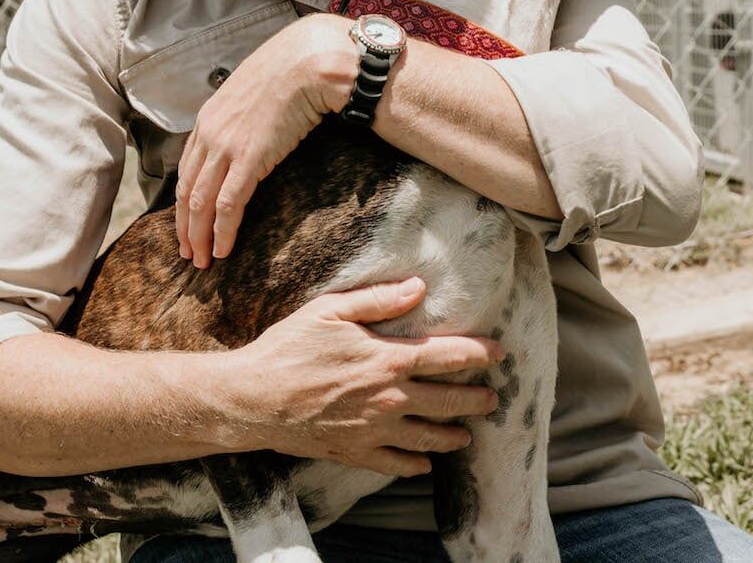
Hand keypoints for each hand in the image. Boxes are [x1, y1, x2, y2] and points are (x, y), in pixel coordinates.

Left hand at [175, 12, 355, 266]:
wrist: (309, 61)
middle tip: (189, 253)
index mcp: (208, 117)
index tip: (187, 223)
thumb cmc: (292, 70)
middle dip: (184, 226)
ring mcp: (225, 146)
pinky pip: (228, 204)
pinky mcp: (248, 158)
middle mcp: (209, 133)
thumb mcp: (256, 90)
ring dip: (200, 236)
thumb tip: (257, 127)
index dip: (184, 200)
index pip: (186, 168)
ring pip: (200, 202)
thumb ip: (246, 113)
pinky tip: (224, 249)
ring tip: (203, 261)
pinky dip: (223, 231)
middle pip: (186, 190)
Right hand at [222, 276, 504, 476]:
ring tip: (466, 435)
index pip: (448, 356)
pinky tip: (423, 464)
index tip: (499, 353)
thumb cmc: (290, 347)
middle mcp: (389, 398)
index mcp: (388, 359)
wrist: (252, 397)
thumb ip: (379, 300)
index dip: (479, 353)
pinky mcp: (354, 452)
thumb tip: (418, 287)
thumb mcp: (332, 311)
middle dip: (476, 400)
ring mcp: (373, 430)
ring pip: (427, 437)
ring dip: (452, 436)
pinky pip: (394, 464)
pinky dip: (413, 465)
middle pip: (448, 401)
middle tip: (492, 399)